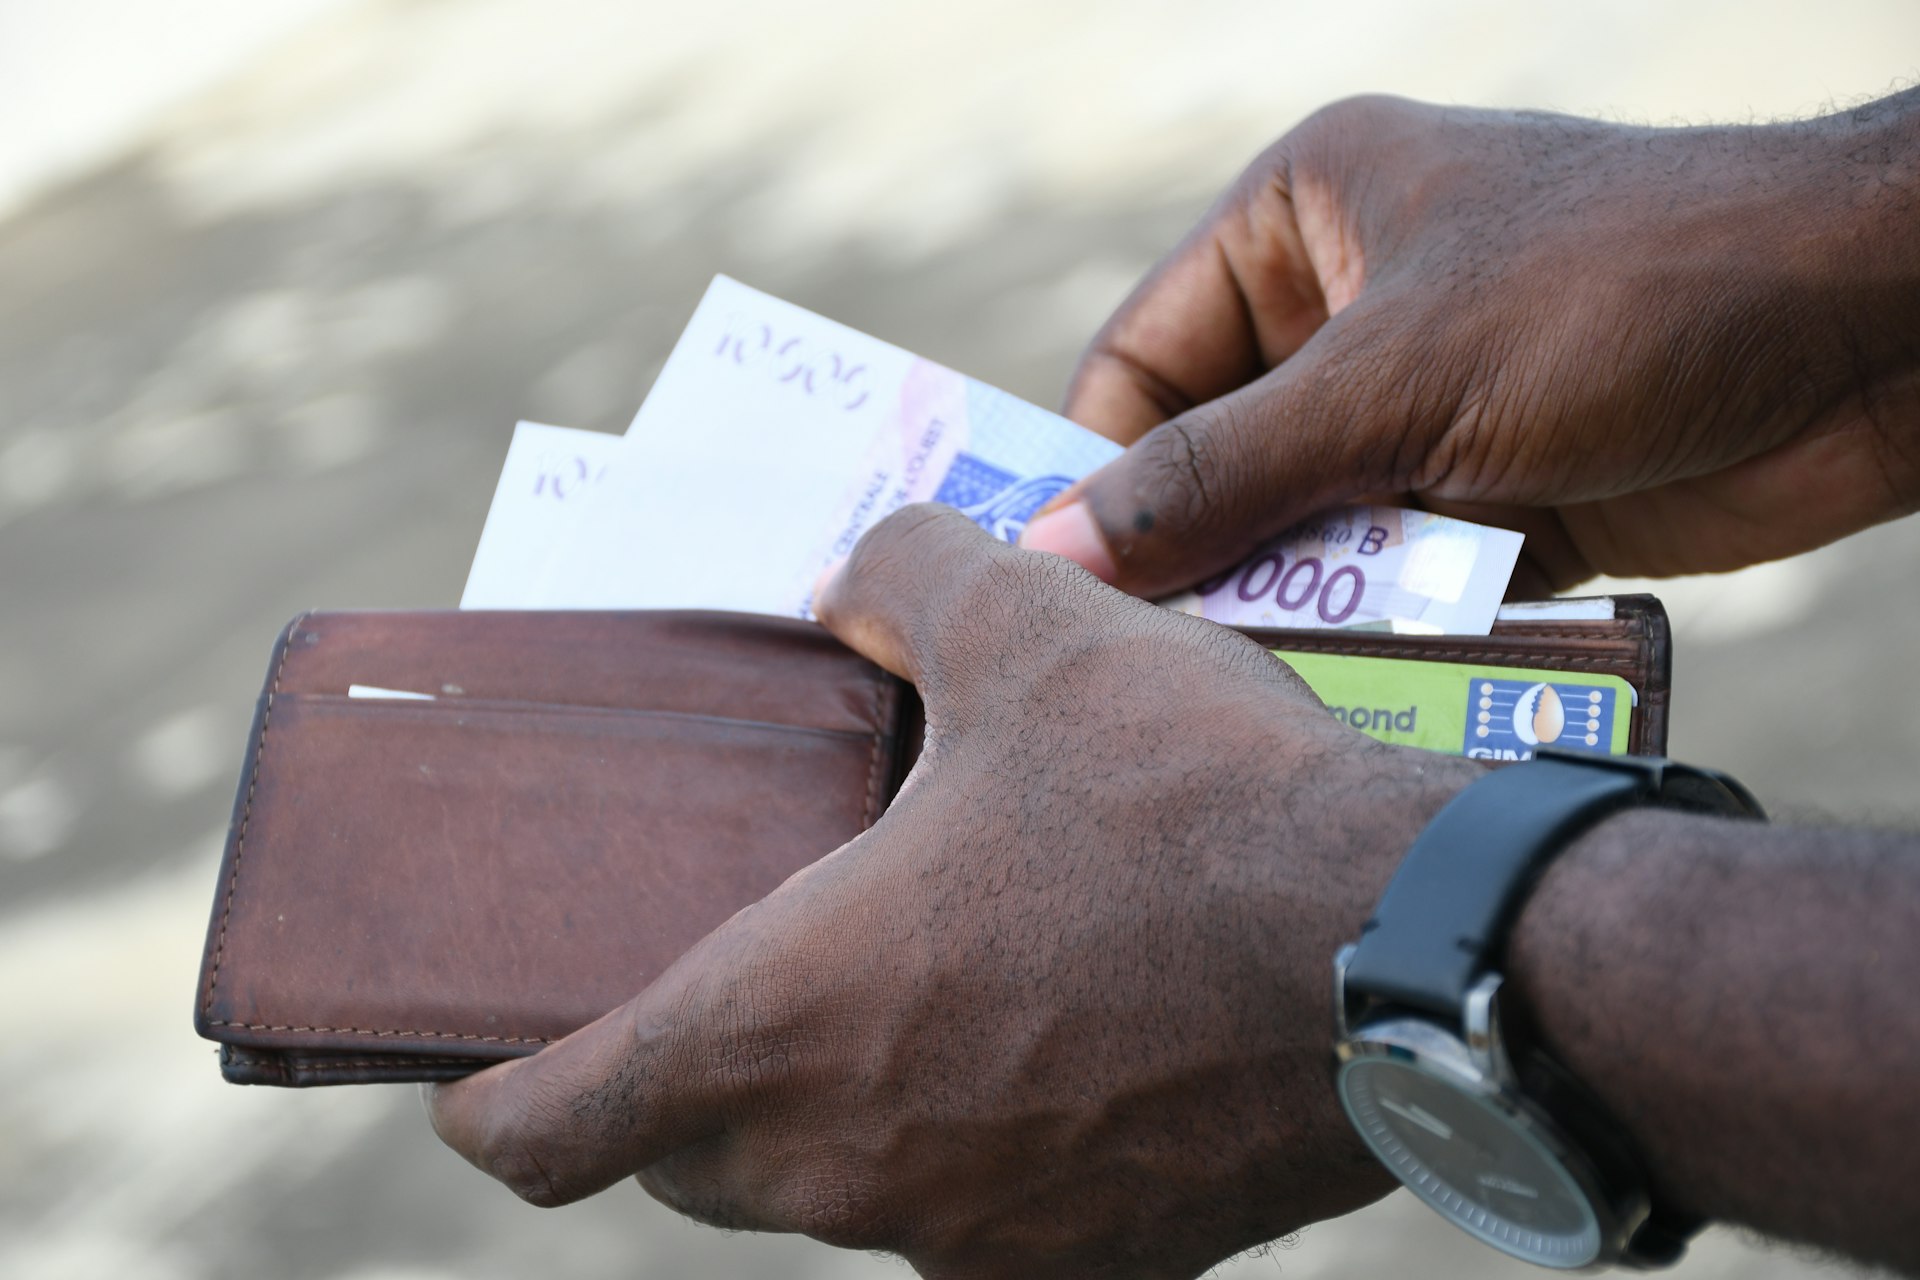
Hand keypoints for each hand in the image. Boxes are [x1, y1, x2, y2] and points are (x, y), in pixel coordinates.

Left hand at [428, 504, 1476, 1278]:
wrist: (1412, 950)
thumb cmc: (1187, 797)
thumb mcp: (1027, 628)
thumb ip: (900, 580)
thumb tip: (856, 579)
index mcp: (780, 1025)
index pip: (549, 1135)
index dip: (489, 1104)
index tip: (479, 1076)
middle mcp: (853, 1169)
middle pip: (694, 1163)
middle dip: (684, 1084)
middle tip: (741, 971)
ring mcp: (979, 1241)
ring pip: (842, 1196)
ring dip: (845, 1111)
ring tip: (922, 990)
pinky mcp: (1102, 1273)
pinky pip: (982, 1226)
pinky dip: (977, 1153)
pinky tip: (1057, 1050)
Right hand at [1023, 94, 1919, 596]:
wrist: (1869, 341)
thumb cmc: (1623, 295)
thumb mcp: (1397, 381)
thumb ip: (1220, 475)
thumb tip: (1055, 552)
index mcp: (1301, 218)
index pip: (1140, 360)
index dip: (1096, 472)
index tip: (1065, 587)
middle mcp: (1346, 310)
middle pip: (1211, 455)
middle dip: (1198, 550)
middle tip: (1155, 656)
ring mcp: (1420, 405)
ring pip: (1296, 527)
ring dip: (1288, 599)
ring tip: (1260, 672)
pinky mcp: (1487, 491)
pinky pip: (1384, 572)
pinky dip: (1371, 625)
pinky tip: (1356, 674)